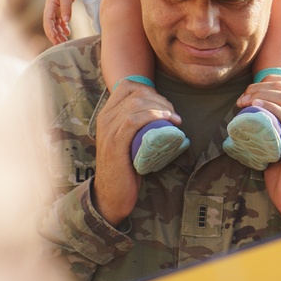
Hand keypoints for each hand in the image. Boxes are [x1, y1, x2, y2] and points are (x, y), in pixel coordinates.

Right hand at [44, 0, 82, 44]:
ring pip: (55, 24)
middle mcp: (51, 8)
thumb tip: (66, 21)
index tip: (55, 38)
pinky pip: (60, 21)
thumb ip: (66, 8)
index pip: (47, 21)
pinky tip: (68, 32)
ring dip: (59, 33)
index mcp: (49, 5)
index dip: (50, 30)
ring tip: (65, 41)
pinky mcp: (61, 9)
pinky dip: (63, 27)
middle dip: (54, 35)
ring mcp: (55, 9)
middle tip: (60, 44)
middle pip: (50, 25)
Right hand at [92, 77, 181, 226]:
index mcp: (107, 114)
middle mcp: (105, 118)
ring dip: (161, 107)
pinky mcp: (115, 143)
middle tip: (174, 114)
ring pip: (136, 104)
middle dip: (160, 98)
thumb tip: (163, 117)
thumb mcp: (128, 141)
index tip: (165, 105)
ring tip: (175, 119)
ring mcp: (109, 130)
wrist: (112, 194)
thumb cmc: (126, 168)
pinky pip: (133, 120)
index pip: (127, 85)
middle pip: (135, 93)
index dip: (150, 90)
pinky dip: (152, 115)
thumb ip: (136, 127)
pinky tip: (166, 119)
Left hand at [237, 76, 280, 229]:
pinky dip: (272, 108)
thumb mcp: (273, 146)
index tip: (248, 92)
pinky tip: (256, 106)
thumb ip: (266, 132)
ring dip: (262, 94)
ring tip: (244, 101)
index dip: (269, 81)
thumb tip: (244, 121)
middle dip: (260, 86)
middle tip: (241, 98)